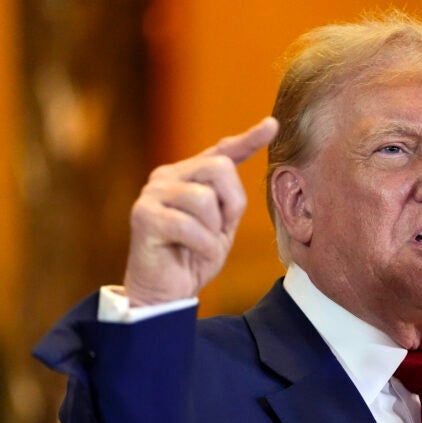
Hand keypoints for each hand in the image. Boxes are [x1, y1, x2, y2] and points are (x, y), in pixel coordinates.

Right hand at [123, 117, 278, 305]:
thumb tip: (237, 166)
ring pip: (204, 198)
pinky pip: (189, 225)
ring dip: (213, 229)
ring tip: (201, 244)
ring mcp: (153, 194)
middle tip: (221, 230)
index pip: (222, 151)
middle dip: (232, 203)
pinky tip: (194, 254)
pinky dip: (202, 245)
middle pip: (220, 167)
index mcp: (189, 175)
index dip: (248, 138)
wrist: (165, 292)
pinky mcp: (143, 216)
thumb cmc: (194, 257)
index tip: (272, 125)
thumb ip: (229, 197)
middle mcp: (168, 176)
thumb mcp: (222, 224)